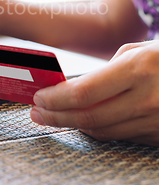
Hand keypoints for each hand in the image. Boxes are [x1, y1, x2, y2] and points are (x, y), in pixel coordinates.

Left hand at [30, 41, 158, 145]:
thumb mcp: (141, 49)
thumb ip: (108, 69)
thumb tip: (76, 88)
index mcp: (140, 68)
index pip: (85, 92)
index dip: (56, 98)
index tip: (39, 97)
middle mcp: (148, 98)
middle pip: (89, 117)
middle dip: (56, 116)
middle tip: (37, 113)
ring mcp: (156, 121)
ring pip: (103, 130)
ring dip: (73, 125)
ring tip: (54, 117)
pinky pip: (122, 135)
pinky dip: (99, 129)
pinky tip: (83, 121)